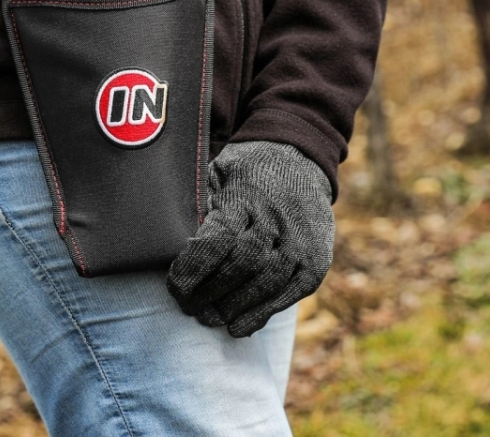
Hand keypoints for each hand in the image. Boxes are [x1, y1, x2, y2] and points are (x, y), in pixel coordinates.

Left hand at [166, 141, 333, 337]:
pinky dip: (261, 314)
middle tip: (188, 307)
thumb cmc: (244, 173)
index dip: (194, 268)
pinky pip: (288, 294)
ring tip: (209, 318)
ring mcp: (300, 242)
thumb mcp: (217, 174)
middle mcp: (276, 220)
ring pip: (265, 283)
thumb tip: (173, 246)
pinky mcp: (315, 262)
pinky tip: (238, 327)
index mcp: (246, 196)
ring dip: (233, 307)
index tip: (175, 286)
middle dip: (210, 292)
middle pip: (242, 265)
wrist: (299, 161)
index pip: (219, 238)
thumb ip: (201, 207)